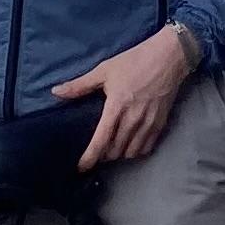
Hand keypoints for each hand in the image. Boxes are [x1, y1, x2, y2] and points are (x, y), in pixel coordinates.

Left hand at [57, 23, 198, 168]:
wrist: (169, 57)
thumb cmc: (134, 61)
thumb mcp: (105, 70)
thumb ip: (80, 85)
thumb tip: (55, 92)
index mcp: (116, 107)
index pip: (101, 141)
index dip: (90, 157)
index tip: (81, 168)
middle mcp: (132, 120)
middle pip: (115, 151)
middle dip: (104, 154)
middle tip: (98, 149)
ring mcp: (148, 123)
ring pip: (131, 152)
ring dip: (120, 153)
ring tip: (114, 146)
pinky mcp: (161, 123)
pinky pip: (146, 147)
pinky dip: (137, 149)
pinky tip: (131, 142)